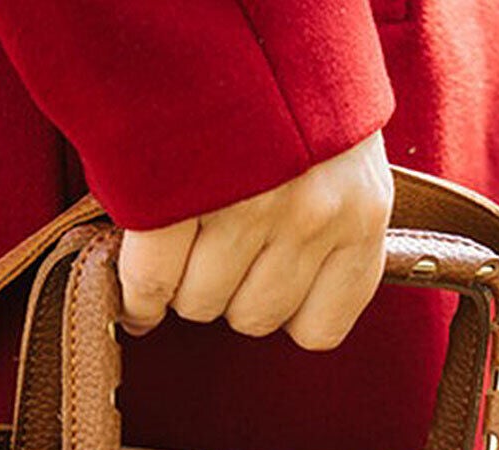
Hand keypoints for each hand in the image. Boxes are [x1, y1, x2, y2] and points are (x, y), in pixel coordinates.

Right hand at [117, 131, 392, 350]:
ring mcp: (245, 211)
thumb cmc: (281, 73)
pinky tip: (137, 274)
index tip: (266, 280)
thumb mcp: (338, 144)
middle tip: (215, 246)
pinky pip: (150, 284)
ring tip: (182, 234)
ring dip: (180, 282)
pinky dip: (137, 289)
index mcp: (361, 210)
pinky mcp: (181, 202)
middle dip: (227, 290)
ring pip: (199, 305)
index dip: (284, 311)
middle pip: (251, 319)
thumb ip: (330, 218)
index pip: (321, 327)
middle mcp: (312, 217)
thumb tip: (293, 300)